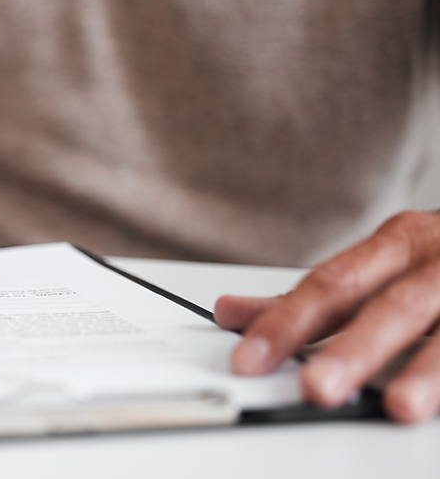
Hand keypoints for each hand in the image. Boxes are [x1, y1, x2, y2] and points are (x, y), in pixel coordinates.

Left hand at [214, 210, 439, 422]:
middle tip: (316, 388)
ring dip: (428, 369)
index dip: (288, 322)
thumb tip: (231, 314)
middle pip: (391, 304)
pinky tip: (437, 400)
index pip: (331, 284)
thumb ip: (313, 297)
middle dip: (354, 349)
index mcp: (397, 243)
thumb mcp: (380, 267)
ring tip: (402, 406)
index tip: (249, 359)